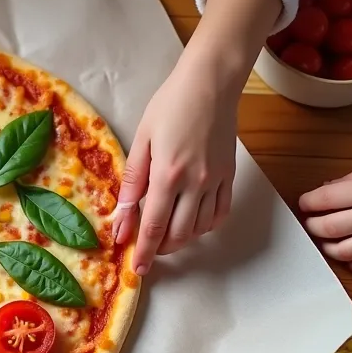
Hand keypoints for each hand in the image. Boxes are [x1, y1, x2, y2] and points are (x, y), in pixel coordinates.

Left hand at [113, 59, 236, 274]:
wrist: (210, 83)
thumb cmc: (170, 105)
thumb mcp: (142, 140)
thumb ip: (132, 184)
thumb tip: (121, 220)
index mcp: (168, 174)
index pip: (154, 226)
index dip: (143, 252)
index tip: (136, 269)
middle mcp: (195, 183)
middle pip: (179, 234)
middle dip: (161, 249)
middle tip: (147, 251)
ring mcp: (216, 181)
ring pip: (201, 228)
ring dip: (182, 239)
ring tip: (166, 236)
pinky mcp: (230, 175)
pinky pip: (220, 213)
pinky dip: (205, 226)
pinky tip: (192, 222)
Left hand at [298, 159, 351, 274]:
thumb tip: (324, 191)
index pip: (323, 199)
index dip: (307, 203)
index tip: (305, 205)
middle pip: (327, 228)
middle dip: (312, 227)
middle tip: (311, 224)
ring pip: (344, 252)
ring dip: (329, 248)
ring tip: (327, 241)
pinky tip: (351, 257)